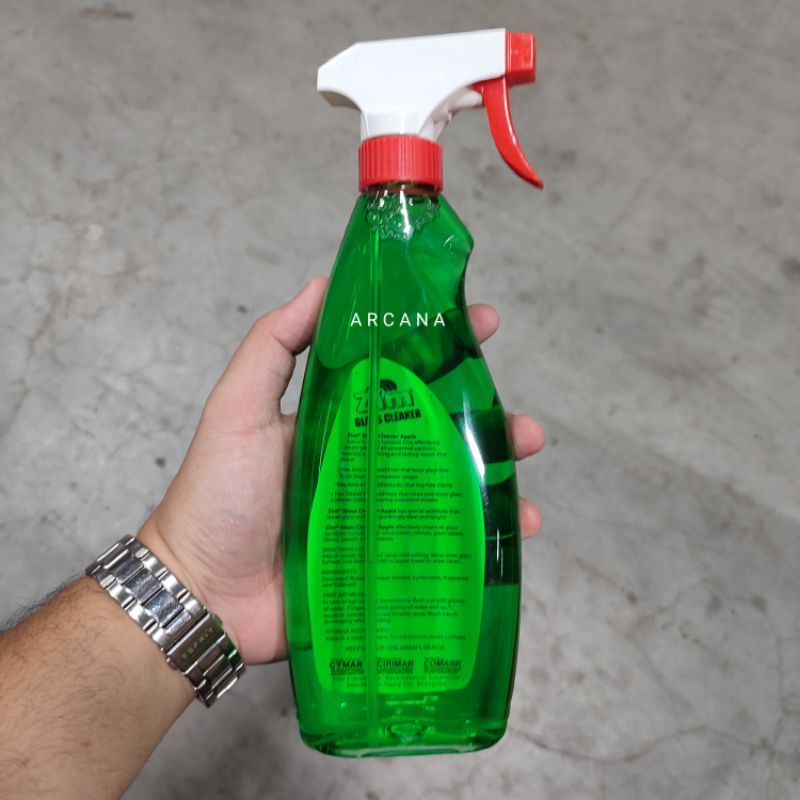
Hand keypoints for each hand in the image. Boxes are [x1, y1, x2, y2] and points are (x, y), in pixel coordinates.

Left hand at [140, 278, 544, 664]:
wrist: (204, 593)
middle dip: (490, 422)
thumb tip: (321, 285)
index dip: (443, 348)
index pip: (401, 375)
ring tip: (526, 475)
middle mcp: (366, 464)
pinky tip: (515, 531)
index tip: (483, 325)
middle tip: (526, 426)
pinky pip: (443, 547)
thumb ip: (274, 346)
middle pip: (440, 434)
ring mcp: (379, 516)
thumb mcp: (238, 408)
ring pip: (451, 488)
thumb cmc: (216, 496)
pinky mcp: (385, 564)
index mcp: (340, 422)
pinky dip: (483, 540)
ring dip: (497, 477)